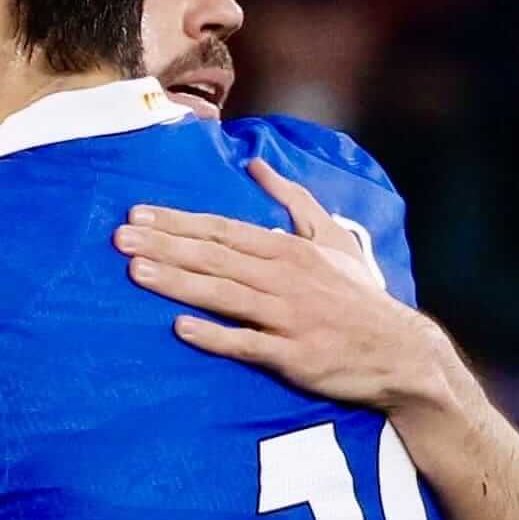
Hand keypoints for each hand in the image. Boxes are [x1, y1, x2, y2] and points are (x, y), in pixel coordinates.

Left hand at [114, 158, 453, 413]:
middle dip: (164, 246)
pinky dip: (215, 335)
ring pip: (223, 294)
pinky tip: (181, 328)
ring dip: (179, 282)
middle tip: (119, 239)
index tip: (137, 216)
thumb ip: (294, 201)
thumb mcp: (333, 239)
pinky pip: (247, 343)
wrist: (399, 352)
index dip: (178, 222)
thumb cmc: (357, 297)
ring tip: (136, 273)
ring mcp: (287, 316)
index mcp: (287, 249)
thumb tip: (257, 164)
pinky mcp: (293, 355)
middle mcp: (283, 277)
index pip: (222, 230)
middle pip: (214, 257)